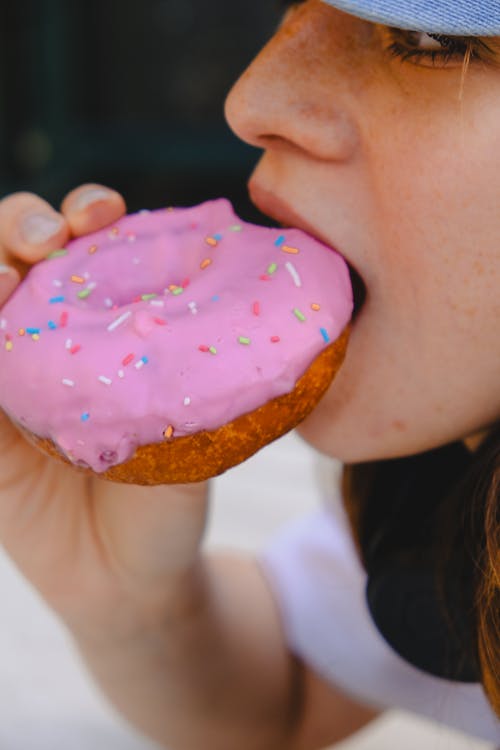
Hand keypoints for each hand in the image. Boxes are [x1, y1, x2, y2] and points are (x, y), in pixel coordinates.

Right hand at [0, 185, 208, 640]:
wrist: (130, 579)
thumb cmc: (170, 496)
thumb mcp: (194, 430)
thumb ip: (201, 375)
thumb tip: (264, 306)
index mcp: (106, 322)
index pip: (83, 243)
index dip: (85, 212)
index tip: (105, 214)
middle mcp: (49, 336)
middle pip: (16, 249)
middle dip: (23, 225)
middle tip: (49, 243)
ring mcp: (6, 375)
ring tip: (1, 283)